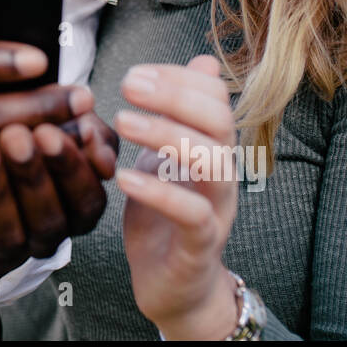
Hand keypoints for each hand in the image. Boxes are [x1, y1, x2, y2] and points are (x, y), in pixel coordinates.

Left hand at [0, 112, 118, 284]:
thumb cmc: (33, 139)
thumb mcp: (65, 128)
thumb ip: (87, 130)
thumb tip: (92, 133)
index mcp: (79, 209)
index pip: (86, 198)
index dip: (70, 167)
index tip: (49, 132)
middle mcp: (48, 234)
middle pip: (48, 218)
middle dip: (31, 175)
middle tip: (14, 136)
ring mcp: (9, 247)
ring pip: (9, 232)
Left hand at [114, 55, 241, 339]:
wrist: (174, 286)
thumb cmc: (165, 216)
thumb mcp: (165, 155)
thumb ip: (178, 113)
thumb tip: (204, 61)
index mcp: (212, 148)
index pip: (214, 97)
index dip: (178, 78)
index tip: (136, 73)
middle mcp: (222, 173)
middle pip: (219, 121)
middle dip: (174, 96)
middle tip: (128, 86)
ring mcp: (216, 209)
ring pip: (212, 162)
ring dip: (167, 135)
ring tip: (124, 123)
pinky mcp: (200, 244)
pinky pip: (192, 213)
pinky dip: (159, 192)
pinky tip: (125, 178)